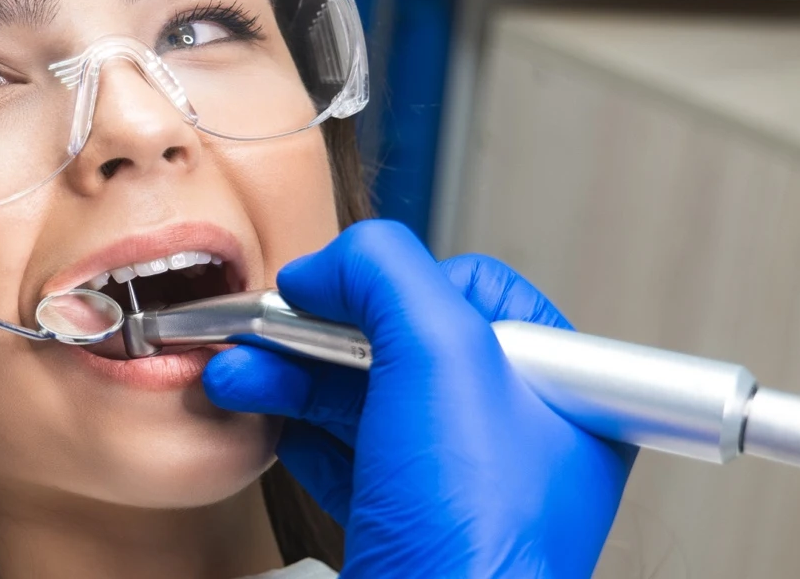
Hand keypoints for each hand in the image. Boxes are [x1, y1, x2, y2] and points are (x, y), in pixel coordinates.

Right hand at [203, 220, 633, 577]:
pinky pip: (343, 454)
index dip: (390, 284)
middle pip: (400, 342)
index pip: (472, 289)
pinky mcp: (405, 522)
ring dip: (288, 375)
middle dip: (316, 332)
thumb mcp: (442, 356)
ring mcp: (458, 483)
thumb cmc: (472, 536)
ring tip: (239, 375)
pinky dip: (294, 430)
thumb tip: (332, 263)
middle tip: (262, 330)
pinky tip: (263, 419)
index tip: (326, 292)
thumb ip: (388, 274)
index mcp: (560, 388)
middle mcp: (515, 434)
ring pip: (362, 397)